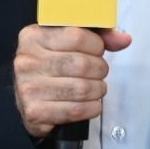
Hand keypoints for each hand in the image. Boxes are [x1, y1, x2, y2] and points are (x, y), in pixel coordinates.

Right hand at [13, 25, 132, 137]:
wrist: (27, 99)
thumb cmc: (52, 66)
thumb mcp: (67, 43)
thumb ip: (97, 36)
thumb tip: (124, 39)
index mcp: (32, 37)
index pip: (76, 36)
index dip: (97, 45)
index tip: (98, 51)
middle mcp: (26, 61)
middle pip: (81, 64)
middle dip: (100, 69)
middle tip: (100, 72)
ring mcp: (28, 88)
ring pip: (81, 89)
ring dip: (98, 90)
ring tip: (97, 88)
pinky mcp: (35, 112)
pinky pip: (76, 110)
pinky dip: (92, 108)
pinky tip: (91, 104)